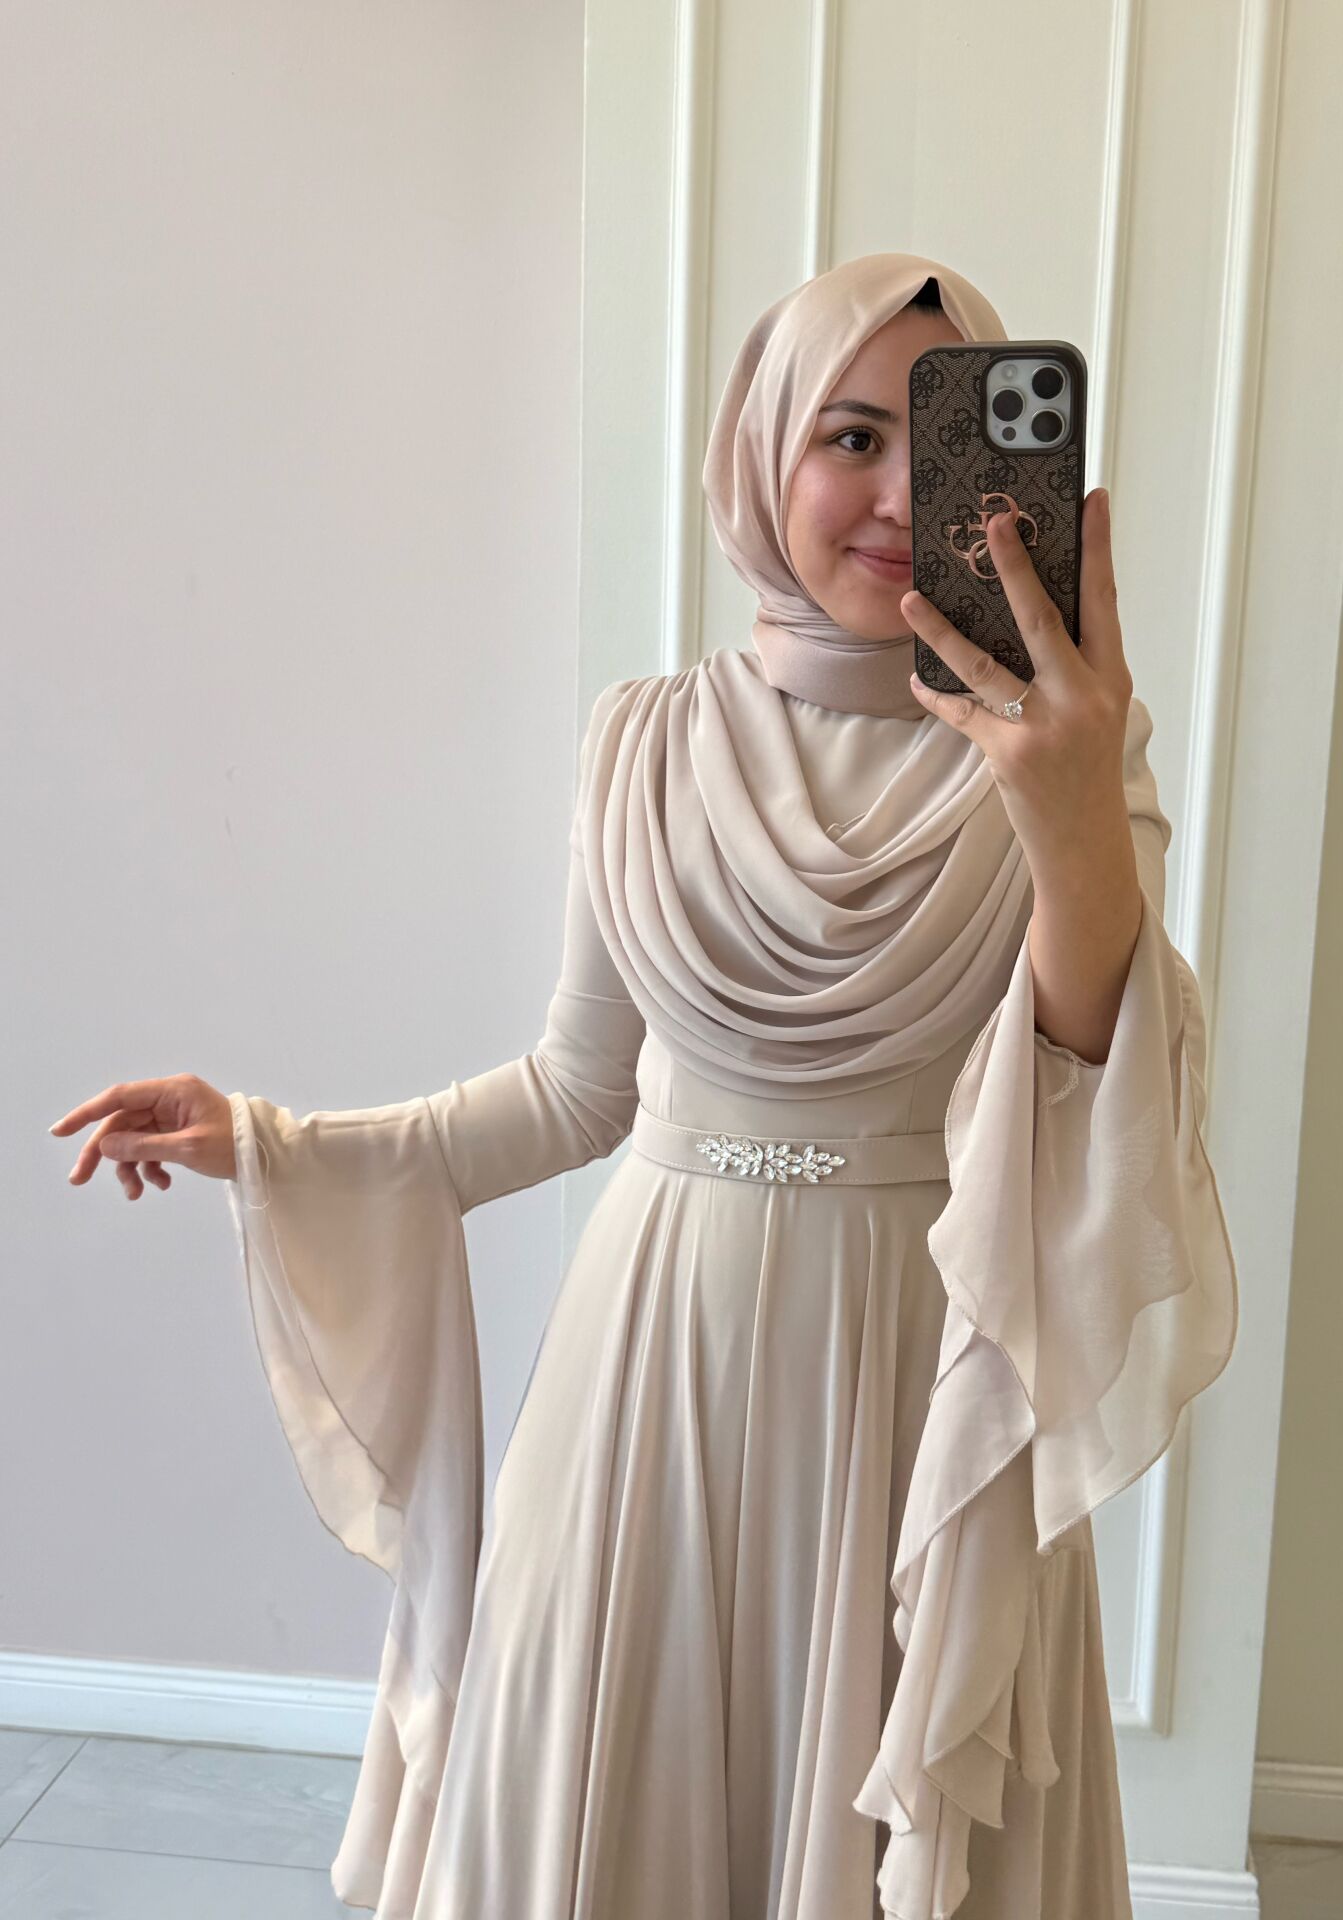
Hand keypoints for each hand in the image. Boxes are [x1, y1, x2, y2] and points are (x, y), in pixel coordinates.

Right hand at [50, 1073, 236, 1193]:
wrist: (269, 1155)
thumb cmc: (235, 1145)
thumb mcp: (189, 1149)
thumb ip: (144, 1147)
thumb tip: (105, 1146)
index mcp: (172, 1091)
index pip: (119, 1097)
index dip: (87, 1114)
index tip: (60, 1131)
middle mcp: (169, 1099)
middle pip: (121, 1123)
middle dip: (103, 1152)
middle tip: (79, 1179)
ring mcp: (173, 1117)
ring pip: (134, 1140)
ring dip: (130, 1167)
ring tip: (137, 1193)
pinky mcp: (178, 1134)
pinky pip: (151, 1149)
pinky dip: (150, 1168)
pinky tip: (160, 1185)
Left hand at [901, 488, 1133, 875]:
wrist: (1084, 843)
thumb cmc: (1087, 770)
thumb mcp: (1096, 711)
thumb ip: (1071, 666)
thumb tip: (1024, 611)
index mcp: (1109, 678)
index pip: (1104, 600)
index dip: (1098, 549)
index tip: (1092, 501)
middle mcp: (1081, 696)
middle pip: (1042, 617)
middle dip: (1016, 566)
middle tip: (994, 525)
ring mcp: (1044, 726)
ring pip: (984, 662)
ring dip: (941, 629)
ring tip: (912, 599)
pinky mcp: (1008, 754)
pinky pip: (962, 712)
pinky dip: (937, 694)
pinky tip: (917, 678)